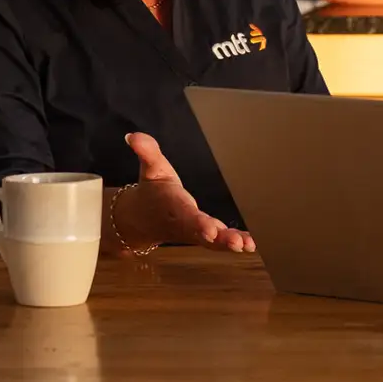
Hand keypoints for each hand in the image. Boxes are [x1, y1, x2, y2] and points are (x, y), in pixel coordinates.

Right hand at [114, 132, 254, 254]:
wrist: (142, 218)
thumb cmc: (152, 189)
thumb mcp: (150, 167)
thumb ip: (146, 152)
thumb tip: (132, 136)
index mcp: (172, 206)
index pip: (185, 216)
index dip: (197, 224)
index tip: (210, 230)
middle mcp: (184, 223)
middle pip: (202, 234)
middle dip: (219, 239)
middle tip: (237, 243)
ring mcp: (194, 232)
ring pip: (212, 241)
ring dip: (229, 243)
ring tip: (248, 245)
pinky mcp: (204, 235)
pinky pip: (218, 241)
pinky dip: (233, 243)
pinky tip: (250, 244)